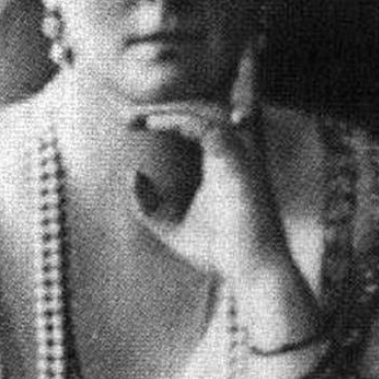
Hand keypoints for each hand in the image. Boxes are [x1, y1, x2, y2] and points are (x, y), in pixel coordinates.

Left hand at [127, 100, 299, 319]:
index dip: (163, 119)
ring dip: (167, 110)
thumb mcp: (173, 227)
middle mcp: (232, 153)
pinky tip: (151, 124)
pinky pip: (204, 126)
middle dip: (164, 107)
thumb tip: (133, 175)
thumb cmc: (220, 252)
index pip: (195, 126)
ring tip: (135, 118)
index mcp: (220, 164)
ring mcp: (237, 153)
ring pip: (204, 111)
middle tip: (127, 117)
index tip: (130, 125)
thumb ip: (151, 206)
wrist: (251, 270)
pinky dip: (176, 121)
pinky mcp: (237, 159)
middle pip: (201, 110)